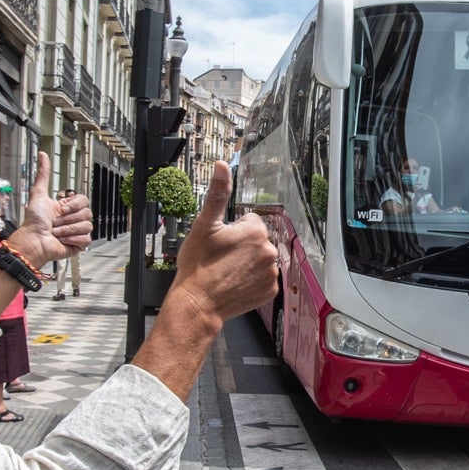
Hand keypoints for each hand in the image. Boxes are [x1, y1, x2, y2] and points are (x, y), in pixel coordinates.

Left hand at [6, 152, 91, 267]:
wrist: (34, 242)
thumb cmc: (34, 222)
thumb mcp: (38, 194)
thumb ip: (43, 175)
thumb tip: (42, 155)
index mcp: (66, 207)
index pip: (84, 200)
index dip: (74, 204)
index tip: (62, 208)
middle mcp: (72, 219)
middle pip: (87, 213)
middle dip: (68, 219)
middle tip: (55, 222)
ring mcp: (76, 232)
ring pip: (87, 226)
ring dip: (68, 230)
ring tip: (57, 232)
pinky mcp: (79, 244)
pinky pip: (86, 238)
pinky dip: (73, 239)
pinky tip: (63, 240)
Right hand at [167, 161, 277, 327]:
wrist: (197, 303)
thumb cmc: (197, 266)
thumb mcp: (204, 225)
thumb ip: (217, 194)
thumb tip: (222, 166)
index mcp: (255, 231)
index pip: (249, 221)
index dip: (232, 231)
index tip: (220, 243)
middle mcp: (269, 251)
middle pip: (257, 240)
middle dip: (242, 246)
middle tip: (221, 258)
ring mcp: (271, 273)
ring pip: (260, 260)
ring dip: (247, 263)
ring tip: (226, 271)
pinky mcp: (270, 291)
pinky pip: (263, 279)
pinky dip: (252, 280)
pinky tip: (235, 283)